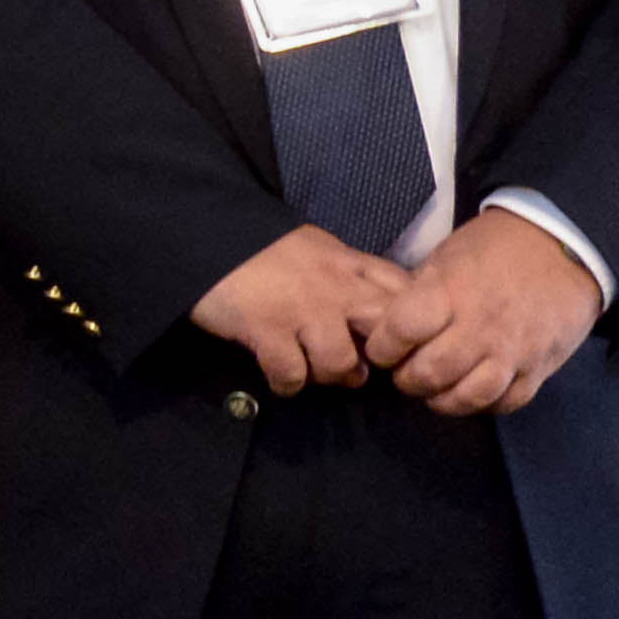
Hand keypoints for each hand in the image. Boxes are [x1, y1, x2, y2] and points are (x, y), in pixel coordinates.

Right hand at [189, 225, 409, 396]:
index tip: (397, 338)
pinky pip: (292, 374)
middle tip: (362, 365)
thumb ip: (352, 275)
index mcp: (351, 265)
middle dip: (378, 358)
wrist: (208, 234)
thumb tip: (376, 312)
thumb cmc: (264, 246)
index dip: (411, 322)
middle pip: (385, 334)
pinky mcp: (266, 329)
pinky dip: (289, 385)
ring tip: (316, 372)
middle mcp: (336, 288)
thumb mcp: (320, 249)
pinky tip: (282, 379)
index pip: (406, 294)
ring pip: (340, 364)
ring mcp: (302, 310)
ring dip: (329, 376)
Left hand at [381, 207, 601, 416]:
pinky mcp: (541, 367)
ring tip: (436, 389)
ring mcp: (514, 351)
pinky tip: (471, 392)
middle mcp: (481, 327)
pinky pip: (507, 402)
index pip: (401, 332)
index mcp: (451, 292)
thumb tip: (384, 325)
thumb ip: (417, 294)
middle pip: (431, 373)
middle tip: (406, 372)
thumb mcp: (445, 257)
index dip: (382, 347)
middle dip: (407, 380)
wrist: (565, 247)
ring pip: (469, 397)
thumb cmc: (495, 249)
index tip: (381, 349)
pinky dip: (484, 405)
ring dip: (443, 400)